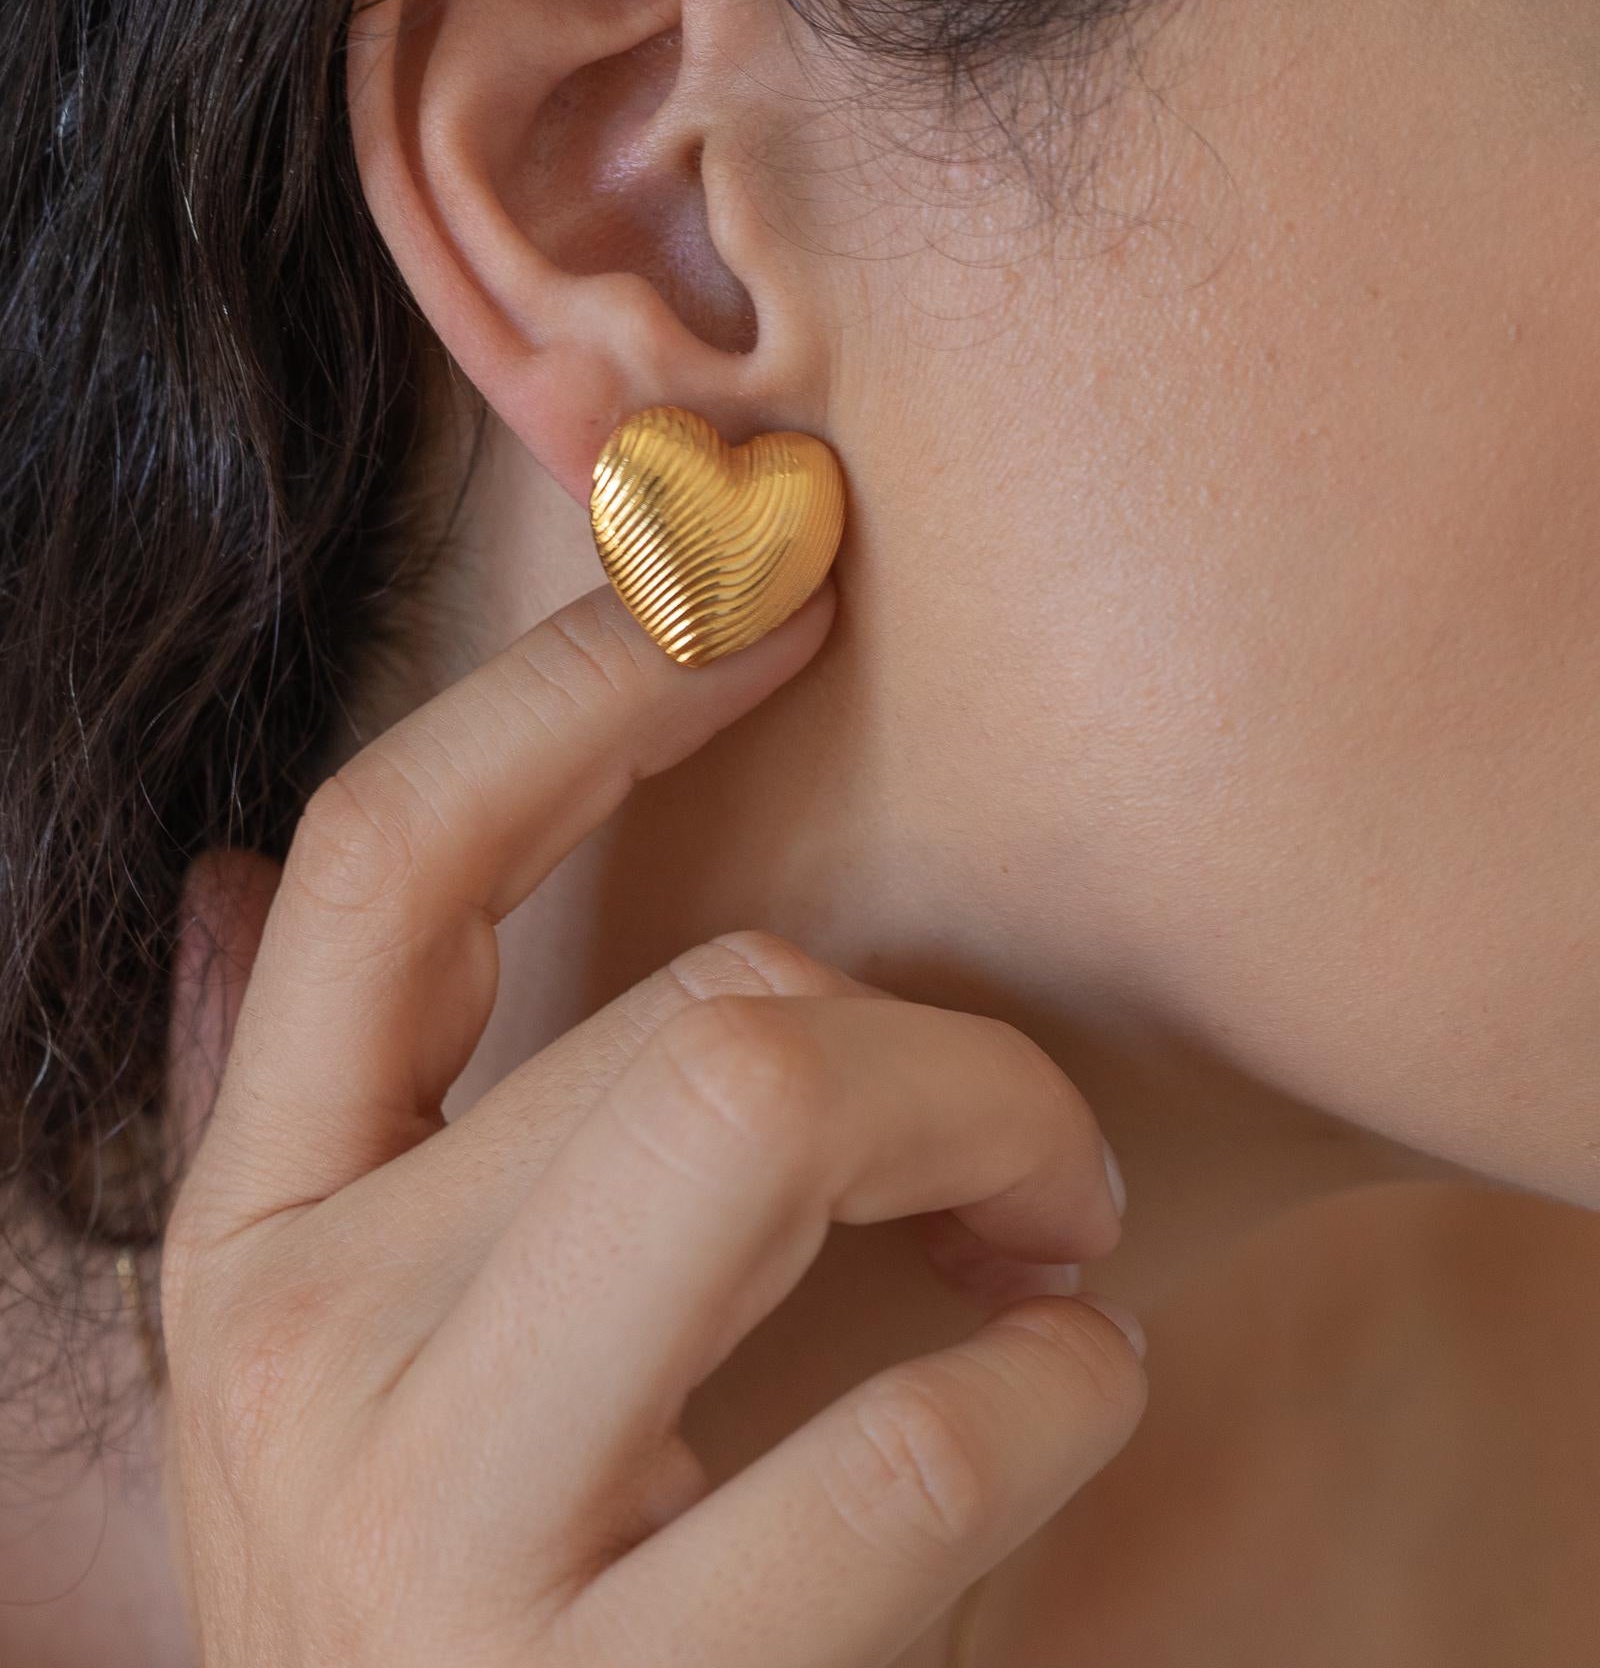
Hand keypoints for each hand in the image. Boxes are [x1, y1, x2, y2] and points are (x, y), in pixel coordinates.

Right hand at [161, 579, 1144, 1667]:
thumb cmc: (476, 1613)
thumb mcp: (356, 1368)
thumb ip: (303, 1126)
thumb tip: (240, 883)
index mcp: (257, 1240)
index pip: (383, 859)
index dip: (585, 682)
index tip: (773, 596)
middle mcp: (313, 1362)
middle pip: (702, 1010)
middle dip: (939, 1045)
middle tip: (1025, 1144)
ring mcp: (455, 1549)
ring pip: (775, 1111)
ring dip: (1004, 1148)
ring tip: (1048, 1261)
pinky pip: (925, 1427)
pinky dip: (1067, 1384)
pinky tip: (1061, 1403)